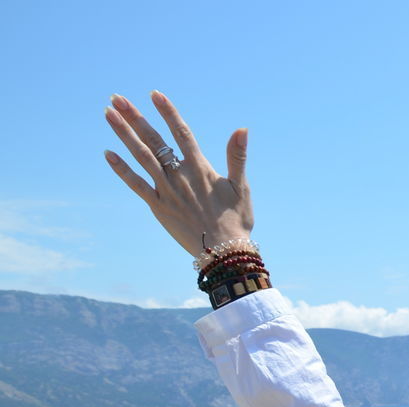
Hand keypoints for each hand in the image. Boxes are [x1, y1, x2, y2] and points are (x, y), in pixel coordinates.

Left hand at [103, 91, 252, 258]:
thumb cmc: (236, 220)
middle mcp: (179, 175)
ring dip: (124, 134)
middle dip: (134, 117)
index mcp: (200, 168)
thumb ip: (237, 156)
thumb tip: (242, 129)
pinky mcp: (158, 206)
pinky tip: (108, 153)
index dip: (168, 112)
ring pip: (141, 156)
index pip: (181, 132)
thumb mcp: (241, 186)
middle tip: (116, 97)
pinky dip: (122, 169)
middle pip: (154, 140)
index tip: (154, 94)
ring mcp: (166, 190)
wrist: (224, 251)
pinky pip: (136, 184)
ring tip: (108, 114)